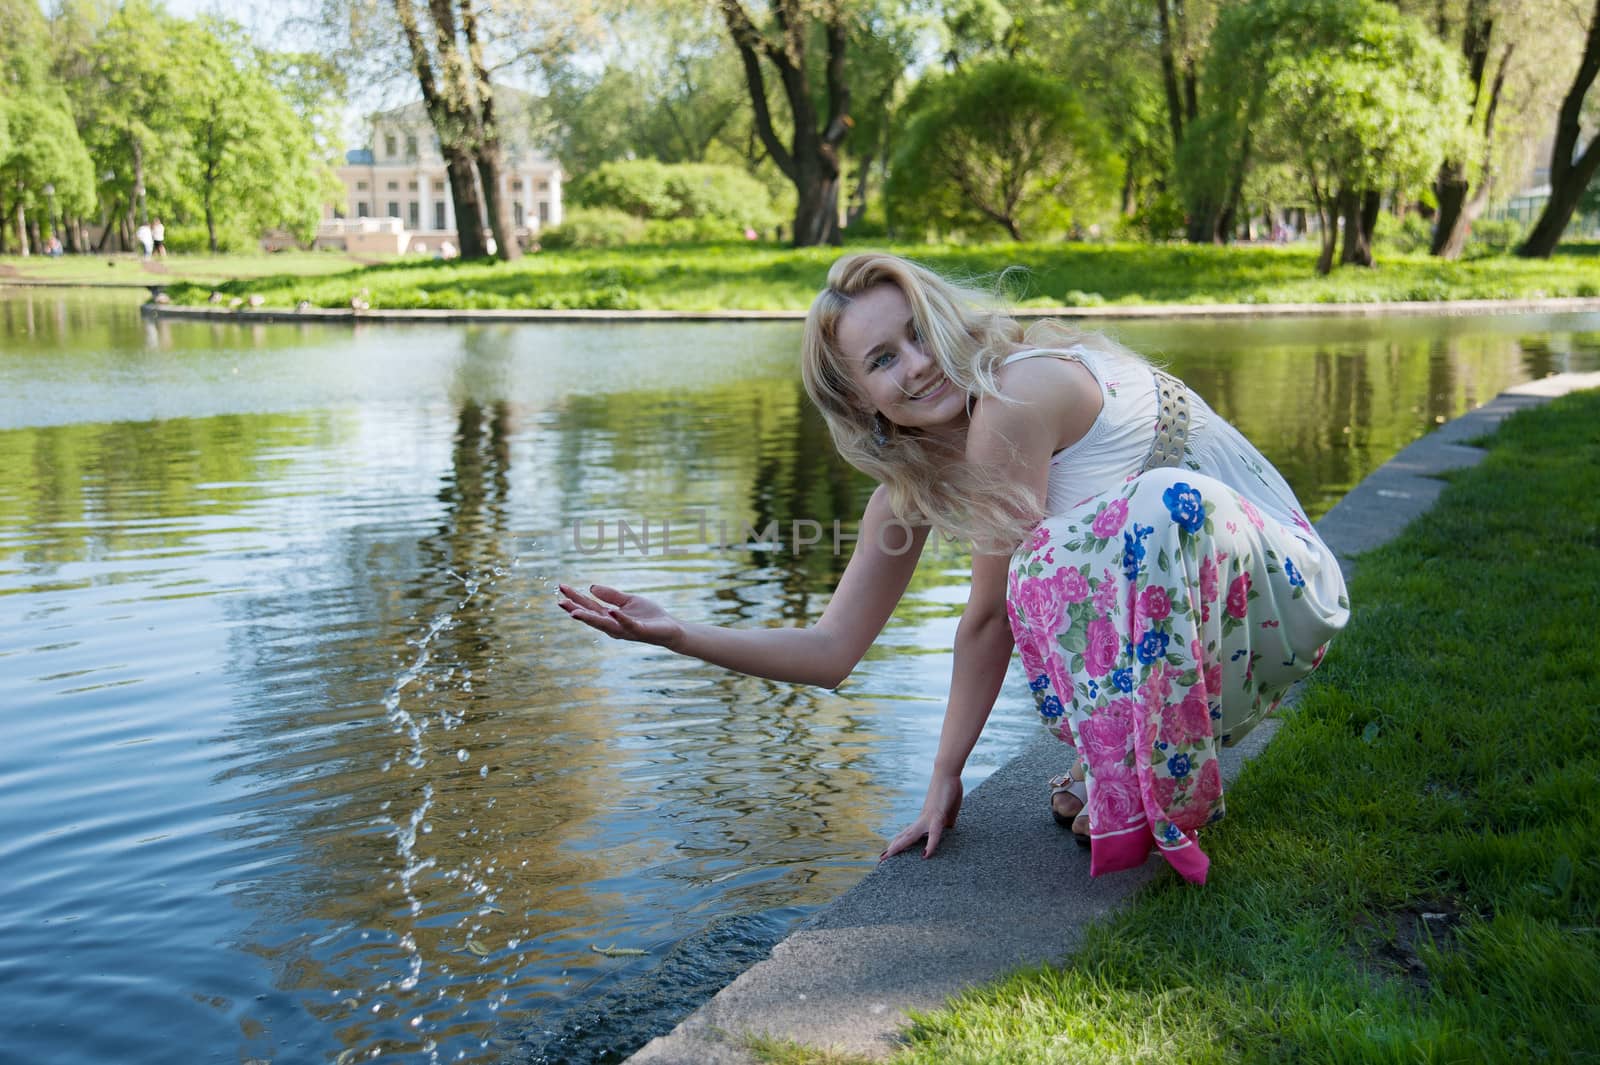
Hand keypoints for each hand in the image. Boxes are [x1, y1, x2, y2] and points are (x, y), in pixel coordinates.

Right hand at [557, 583, 683, 648]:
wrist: (670, 628)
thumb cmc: (649, 616)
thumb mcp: (628, 600)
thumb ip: (611, 595)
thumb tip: (591, 587)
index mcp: (609, 617)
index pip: (588, 606)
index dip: (575, 597)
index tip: (561, 587)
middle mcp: (613, 626)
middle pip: (591, 616)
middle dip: (575, 609)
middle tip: (559, 601)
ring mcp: (625, 630)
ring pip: (604, 624)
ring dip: (589, 618)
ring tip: (574, 612)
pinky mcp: (639, 631)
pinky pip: (628, 624)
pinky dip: (620, 618)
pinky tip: (612, 611)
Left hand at [881, 771, 962, 860]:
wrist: (947, 774)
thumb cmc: (949, 791)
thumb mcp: (948, 812)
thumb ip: (946, 822)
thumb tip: (948, 828)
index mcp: (924, 820)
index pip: (909, 834)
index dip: (899, 843)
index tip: (890, 853)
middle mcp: (922, 819)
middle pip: (904, 836)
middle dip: (893, 848)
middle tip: (880, 859)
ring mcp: (928, 818)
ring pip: (911, 835)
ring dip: (900, 846)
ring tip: (889, 856)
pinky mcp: (938, 815)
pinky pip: (934, 833)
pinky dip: (930, 845)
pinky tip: (926, 855)